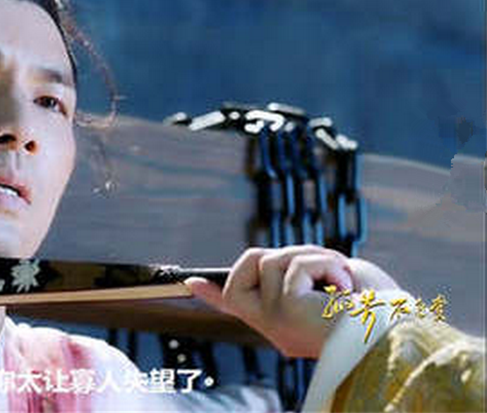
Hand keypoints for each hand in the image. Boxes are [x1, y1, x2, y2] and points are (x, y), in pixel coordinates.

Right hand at [185, 246, 397, 358]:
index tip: (192, 284)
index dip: (213, 293)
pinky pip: (296, 265)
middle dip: (284, 253)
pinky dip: (327, 266)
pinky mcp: (281, 309)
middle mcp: (272, 325)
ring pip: (275, 259)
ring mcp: (272, 318)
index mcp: (285, 322)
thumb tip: (282, 263)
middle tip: (327, 269)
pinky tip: (343, 291)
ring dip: (316, 257)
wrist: (397, 335)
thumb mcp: (337, 285)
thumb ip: (305, 275)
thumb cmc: (378, 312)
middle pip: (249, 266)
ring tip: (343, 284)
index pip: (239, 304)